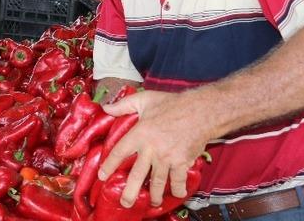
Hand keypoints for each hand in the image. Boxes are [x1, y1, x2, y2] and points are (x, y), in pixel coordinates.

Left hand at [98, 90, 210, 207]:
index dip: (109, 165)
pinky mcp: (183, 162)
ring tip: (152, 203)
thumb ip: (123, 105)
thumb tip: (105, 108)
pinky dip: (178, 189)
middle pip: (137, 174)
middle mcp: (152, 149)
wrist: (201, 111)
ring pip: (158, 182)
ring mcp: (168, 157)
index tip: (103, 176)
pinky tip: (176, 194)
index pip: (120, 152)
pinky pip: (178, 180)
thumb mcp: (144, 99)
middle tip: (125, 203)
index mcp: (140, 133)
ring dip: (154, 195)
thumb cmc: (172, 104)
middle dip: (130, 191)